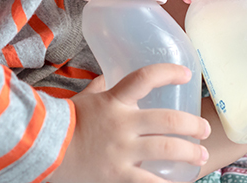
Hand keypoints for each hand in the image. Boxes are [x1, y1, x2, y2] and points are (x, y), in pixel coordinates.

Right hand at [47, 64, 210, 182]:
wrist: (42, 150)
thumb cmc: (63, 122)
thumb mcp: (84, 98)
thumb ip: (100, 87)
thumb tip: (107, 77)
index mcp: (114, 101)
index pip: (145, 78)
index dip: (168, 73)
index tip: (186, 74)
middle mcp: (123, 125)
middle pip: (168, 121)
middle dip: (192, 125)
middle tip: (204, 128)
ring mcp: (122, 152)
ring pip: (166, 149)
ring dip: (189, 152)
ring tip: (201, 154)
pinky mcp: (118, 176)